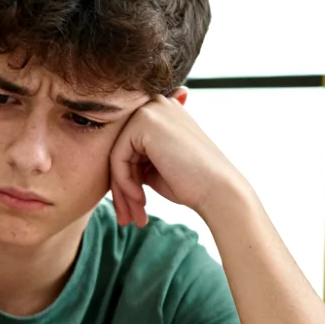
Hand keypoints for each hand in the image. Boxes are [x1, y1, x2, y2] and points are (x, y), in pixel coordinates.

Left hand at [107, 92, 244, 226]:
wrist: (218, 190)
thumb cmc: (190, 183)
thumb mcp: (154, 167)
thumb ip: (133, 158)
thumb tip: (107, 164)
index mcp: (161, 113)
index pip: (127, 147)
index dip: (126, 180)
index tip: (132, 208)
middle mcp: (156, 104)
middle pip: (120, 150)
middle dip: (121, 188)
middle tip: (127, 219)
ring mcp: (151, 110)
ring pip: (116, 155)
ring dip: (122, 191)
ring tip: (132, 217)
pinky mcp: (145, 121)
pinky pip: (118, 157)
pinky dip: (124, 182)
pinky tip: (140, 199)